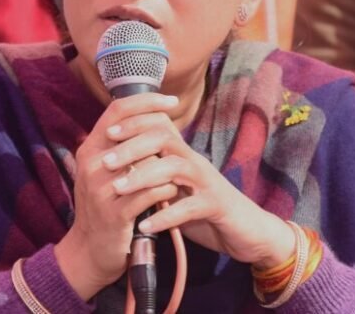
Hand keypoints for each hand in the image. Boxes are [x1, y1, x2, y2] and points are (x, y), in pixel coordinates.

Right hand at [54, 93, 179, 300]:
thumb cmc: (105, 205)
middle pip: (131, 131)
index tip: (171, 100)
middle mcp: (92, 165)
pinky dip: (165, 190)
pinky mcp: (115, 214)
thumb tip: (148, 117)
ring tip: (179, 164)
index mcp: (90, 149)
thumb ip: (121, 146)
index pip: (117, 110)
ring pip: (143, 162)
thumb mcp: (105, 171)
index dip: (146, 100)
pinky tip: (173, 191)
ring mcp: (101, 190)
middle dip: (160, 128)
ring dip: (165, 162)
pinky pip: (149, 193)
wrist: (90, 250)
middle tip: (181, 128)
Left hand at [101, 113, 295, 269]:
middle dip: (132, 146)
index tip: (107, 132)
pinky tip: (145, 224)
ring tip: (119, 187)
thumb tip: (117, 164)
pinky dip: (166, 216)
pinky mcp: (216, 206)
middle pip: (164, 138)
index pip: (159, 124)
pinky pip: (190, 207)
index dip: (134, 123)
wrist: (247, 230)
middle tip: (106, 160)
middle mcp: (194, 162)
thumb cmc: (203, 208)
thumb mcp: (175, 186)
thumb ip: (153, 173)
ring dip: (144, 176)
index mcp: (182, 154)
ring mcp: (207, 182)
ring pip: (175, 168)